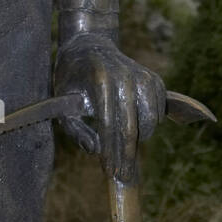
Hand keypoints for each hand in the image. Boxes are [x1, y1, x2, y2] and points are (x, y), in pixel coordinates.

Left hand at [54, 33, 165, 181]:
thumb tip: (95, 150)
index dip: (110, 151)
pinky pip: (159, 109)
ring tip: (126, 146)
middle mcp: (124, 76)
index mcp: (100, 80)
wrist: (89, 45)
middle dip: (127, 156)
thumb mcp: (62, 101)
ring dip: (140, 139)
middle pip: (131, 126)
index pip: (108, 124)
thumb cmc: (72, 77)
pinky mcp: (152, 77)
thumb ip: (74, 129)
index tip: (109, 172)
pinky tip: (137, 127)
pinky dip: (151, 124)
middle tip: (124, 176)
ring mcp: (141, 74)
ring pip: (150, 120)